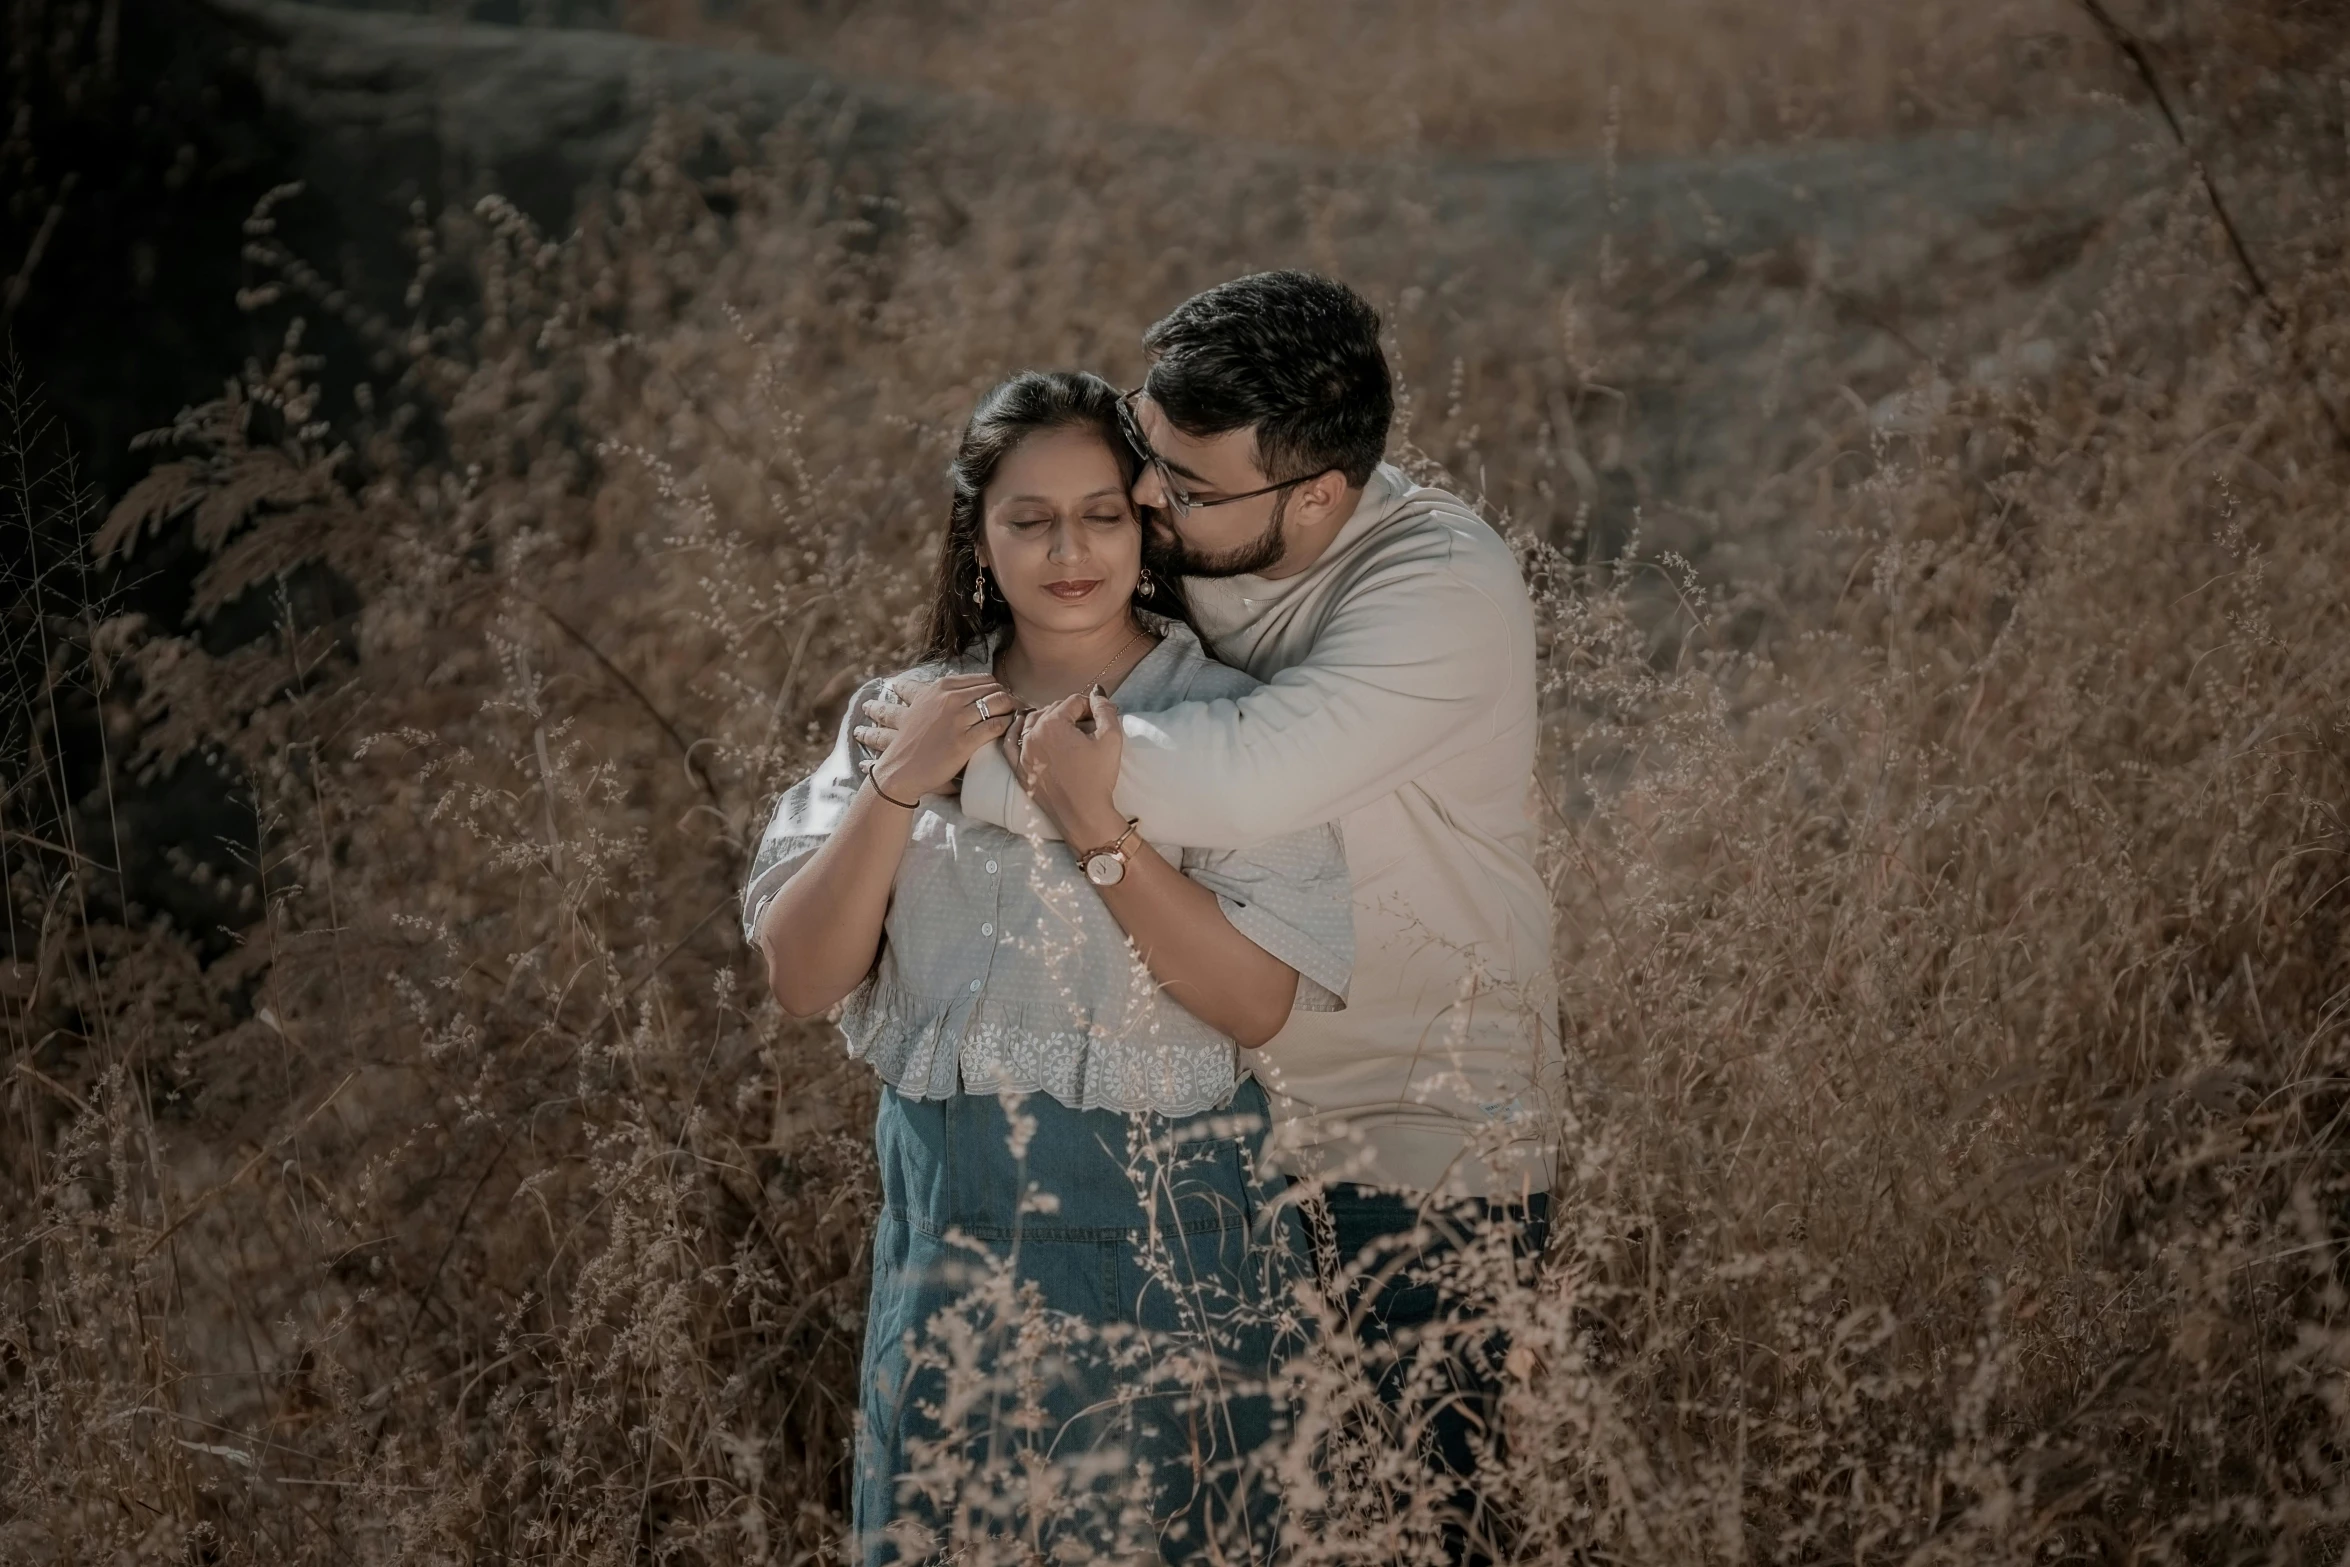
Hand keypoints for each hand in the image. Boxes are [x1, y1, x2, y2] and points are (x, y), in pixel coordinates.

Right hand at [853, 674, 1014, 801]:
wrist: (901, 768)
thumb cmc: (914, 740)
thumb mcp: (925, 705)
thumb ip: (947, 695)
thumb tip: (973, 691)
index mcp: (942, 687)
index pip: (983, 679)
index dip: (997, 689)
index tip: (1001, 701)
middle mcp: (950, 698)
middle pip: (994, 689)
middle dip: (1008, 698)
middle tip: (1014, 711)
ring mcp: (957, 719)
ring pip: (999, 703)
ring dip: (1011, 710)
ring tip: (1014, 720)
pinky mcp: (964, 741)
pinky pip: (997, 725)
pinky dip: (1007, 726)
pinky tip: (1008, 732)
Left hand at [1004, 687, 1127, 847]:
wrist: (1083, 815)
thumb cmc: (1097, 778)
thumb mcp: (1111, 739)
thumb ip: (1105, 709)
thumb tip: (1098, 693)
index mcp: (1053, 723)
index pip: (1073, 701)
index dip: (1090, 706)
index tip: (1100, 717)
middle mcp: (1032, 734)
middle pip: (1052, 710)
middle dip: (1071, 712)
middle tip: (1089, 724)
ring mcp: (1022, 752)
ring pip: (1031, 722)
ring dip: (1048, 719)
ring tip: (1065, 727)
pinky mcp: (1018, 769)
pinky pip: (1010, 743)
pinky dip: (1016, 731)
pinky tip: (1024, 726)